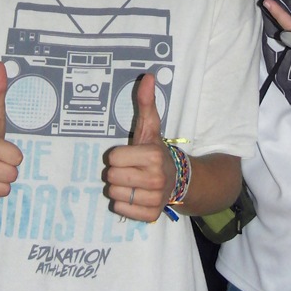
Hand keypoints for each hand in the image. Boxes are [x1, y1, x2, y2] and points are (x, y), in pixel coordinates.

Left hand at [103, 74, 173, 221]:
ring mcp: (154, 198)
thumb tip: (147, 76)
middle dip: (117, 172)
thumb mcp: (150, 128)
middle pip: (111, 176)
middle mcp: (155, 178)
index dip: (118, 156)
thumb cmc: (157, 152)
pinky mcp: (151, 215)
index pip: (112, 157)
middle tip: (131, 170)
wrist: (179, 179)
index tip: (130, 156)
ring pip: (115, 194)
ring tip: (134, 183)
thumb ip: (146, 103)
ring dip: (120, 189)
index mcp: (152, 155)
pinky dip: (124, 205)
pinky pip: (122, 211)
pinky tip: (135, 196)